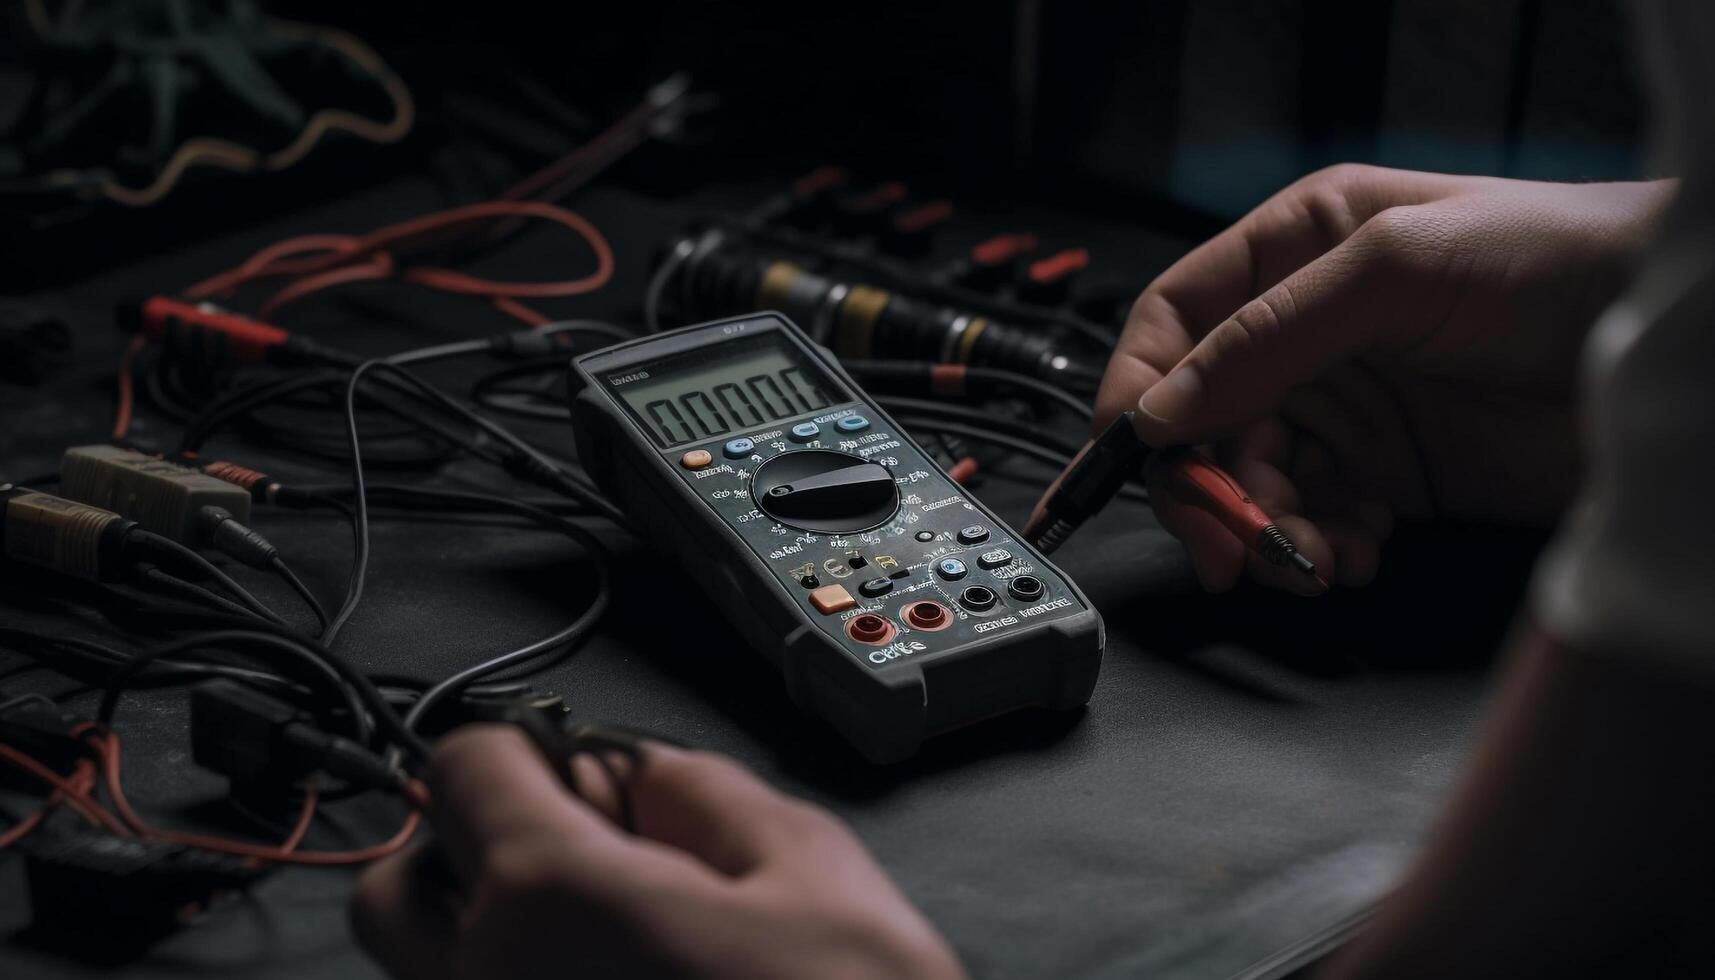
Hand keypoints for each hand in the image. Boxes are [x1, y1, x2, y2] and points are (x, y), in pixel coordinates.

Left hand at [351, 726, 964, 979]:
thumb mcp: (813, 870)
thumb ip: (707, 793)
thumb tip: (650, 774)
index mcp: (549, 899)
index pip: (461, 767)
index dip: (526, 748)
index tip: (583, 770)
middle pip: (400, 888)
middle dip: (472, 849)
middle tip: (580, 855)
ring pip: (433, 974)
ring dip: (496, 934)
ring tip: (613, 940)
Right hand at [1095, 164, 1671, 592]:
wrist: (1666, 337)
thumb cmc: (1552, 262)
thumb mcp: (1392, 269)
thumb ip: (1266, 336)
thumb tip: (1161, 412)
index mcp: (1293, 252)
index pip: (1172, 324)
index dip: (1137, 391)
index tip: (1133, 456)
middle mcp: (1305, 333)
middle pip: (1202, 421)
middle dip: (1206, 487)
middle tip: (1227, 547)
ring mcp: (1347, 407)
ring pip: (1254, 483)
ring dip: (1268, 530)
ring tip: (1315, 557)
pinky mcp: (1388, 475)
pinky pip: (1314, 522)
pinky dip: (1320, 549)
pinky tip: (1356, 553)